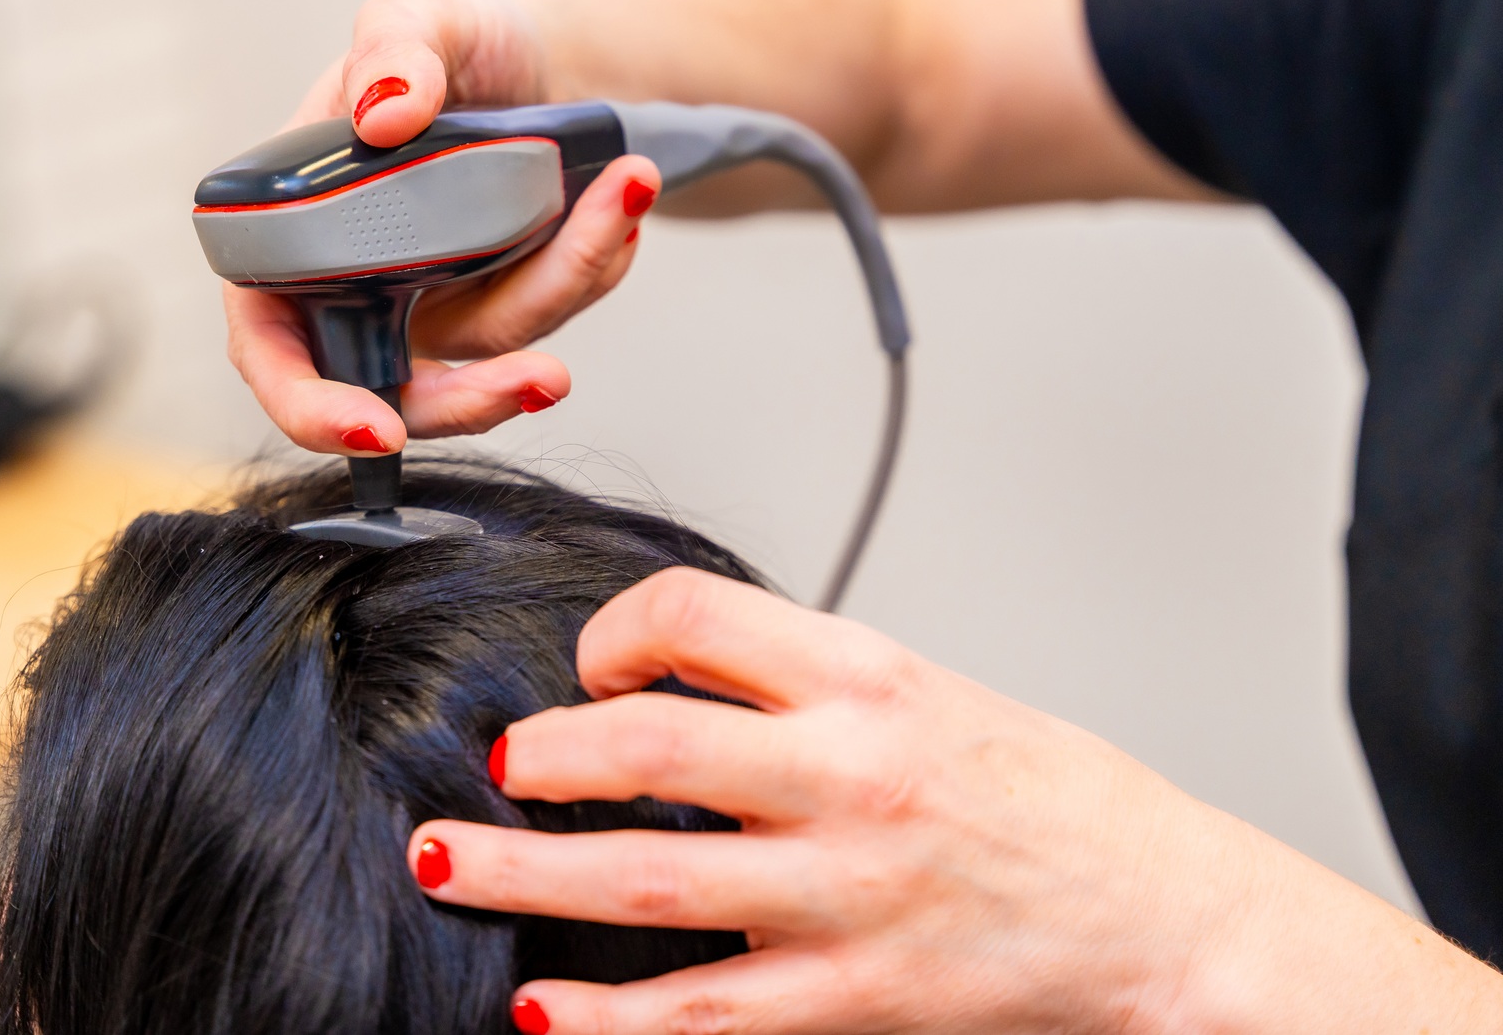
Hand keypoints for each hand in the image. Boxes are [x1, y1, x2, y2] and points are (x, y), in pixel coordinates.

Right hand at [224, 0, 662, 455]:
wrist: (543, 49)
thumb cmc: (455, 38)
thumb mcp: (418, 15)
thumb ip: (393, 50)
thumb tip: (384, 112)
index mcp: (292, 231)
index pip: (270, 346)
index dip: (308, 403)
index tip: (375, 426)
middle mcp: (357, 284)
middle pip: (394, 391)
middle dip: (474, 398)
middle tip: (548, 378)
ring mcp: (435, 303)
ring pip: (495, 349)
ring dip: (568, 277)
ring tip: (628, 188)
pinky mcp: (506, 301)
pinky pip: (553, 310)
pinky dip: (593, 259)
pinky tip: (621, 198)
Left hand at [408, 571, 1502, 1033]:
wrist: (1163, 915)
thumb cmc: (1045, 798)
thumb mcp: (928, 691)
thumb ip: (797, 680)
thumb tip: (656, 671)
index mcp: (869, 677)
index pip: (697, 611)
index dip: (616, 629)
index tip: (590, 666)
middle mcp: (849, 775)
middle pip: (648, 742)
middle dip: (541, 755)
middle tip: (491, 765)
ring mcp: (845, 893)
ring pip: (645, 880)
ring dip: (522, 873)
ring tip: (441, 862)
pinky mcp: (850, 997)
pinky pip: (700, 1012)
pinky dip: (608, 1019)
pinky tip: (541, 1014)